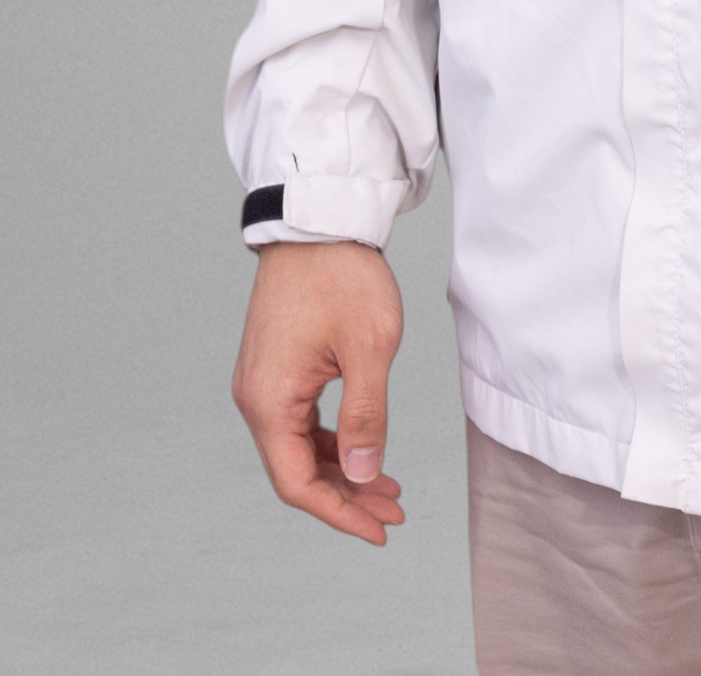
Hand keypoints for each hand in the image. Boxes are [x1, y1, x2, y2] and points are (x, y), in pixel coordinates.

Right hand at [232, 240, 406, 543]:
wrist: (318, 220)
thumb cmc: (342, 275)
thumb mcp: (369, 347)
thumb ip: (367, 416)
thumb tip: (365, 472)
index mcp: (269, 400)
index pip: (297, 483)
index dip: (339, 513)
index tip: (379, 530)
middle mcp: (255, 397)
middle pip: (296, 470)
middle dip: (347, 494)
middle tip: (395, 510)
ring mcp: (263, 382)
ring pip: (299, 447)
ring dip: (342, 468)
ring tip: (388, 486)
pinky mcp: (276, 367)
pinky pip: (300, 421)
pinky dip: (332, 440)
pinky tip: (363, 447)